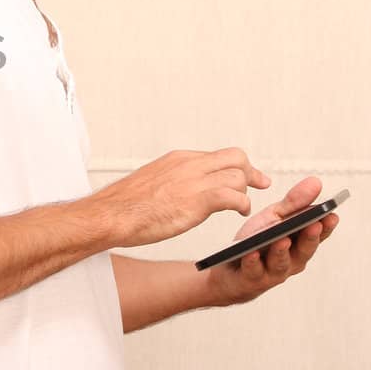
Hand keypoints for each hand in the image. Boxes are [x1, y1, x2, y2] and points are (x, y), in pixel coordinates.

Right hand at [88, 148, 270, 247]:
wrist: (110, 215)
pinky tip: (239, 214)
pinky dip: (242, 205)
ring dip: (245, 193)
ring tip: (242, 208)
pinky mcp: (196, 200)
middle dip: (251, 172)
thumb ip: (171, 181)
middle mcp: (188, 164)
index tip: (249, 175)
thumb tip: (179, 191)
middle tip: (260, 184)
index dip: (238, 165)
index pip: (218, 155)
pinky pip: (234, 196)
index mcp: (178, 159)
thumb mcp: (151, 183)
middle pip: (236, 157)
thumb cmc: (124, 207)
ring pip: (238, 175)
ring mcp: (193, 181)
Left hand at [205, 175, 340, 306]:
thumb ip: (294, 202)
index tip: (332, 214)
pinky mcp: (251, 278)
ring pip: (280, 262)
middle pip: (303, 250)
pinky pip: (253, 270)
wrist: (229, 268)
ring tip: (282, 239)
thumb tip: (316, 182)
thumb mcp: (274, 217)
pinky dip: (253, 262)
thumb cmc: (257, 241)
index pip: (318, 235)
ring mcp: (272, 272)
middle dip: (310, 237)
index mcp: (300, 244)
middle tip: (314, 224)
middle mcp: (291, 261)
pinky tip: (252, 252)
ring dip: (282, 251)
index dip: (326, 226)